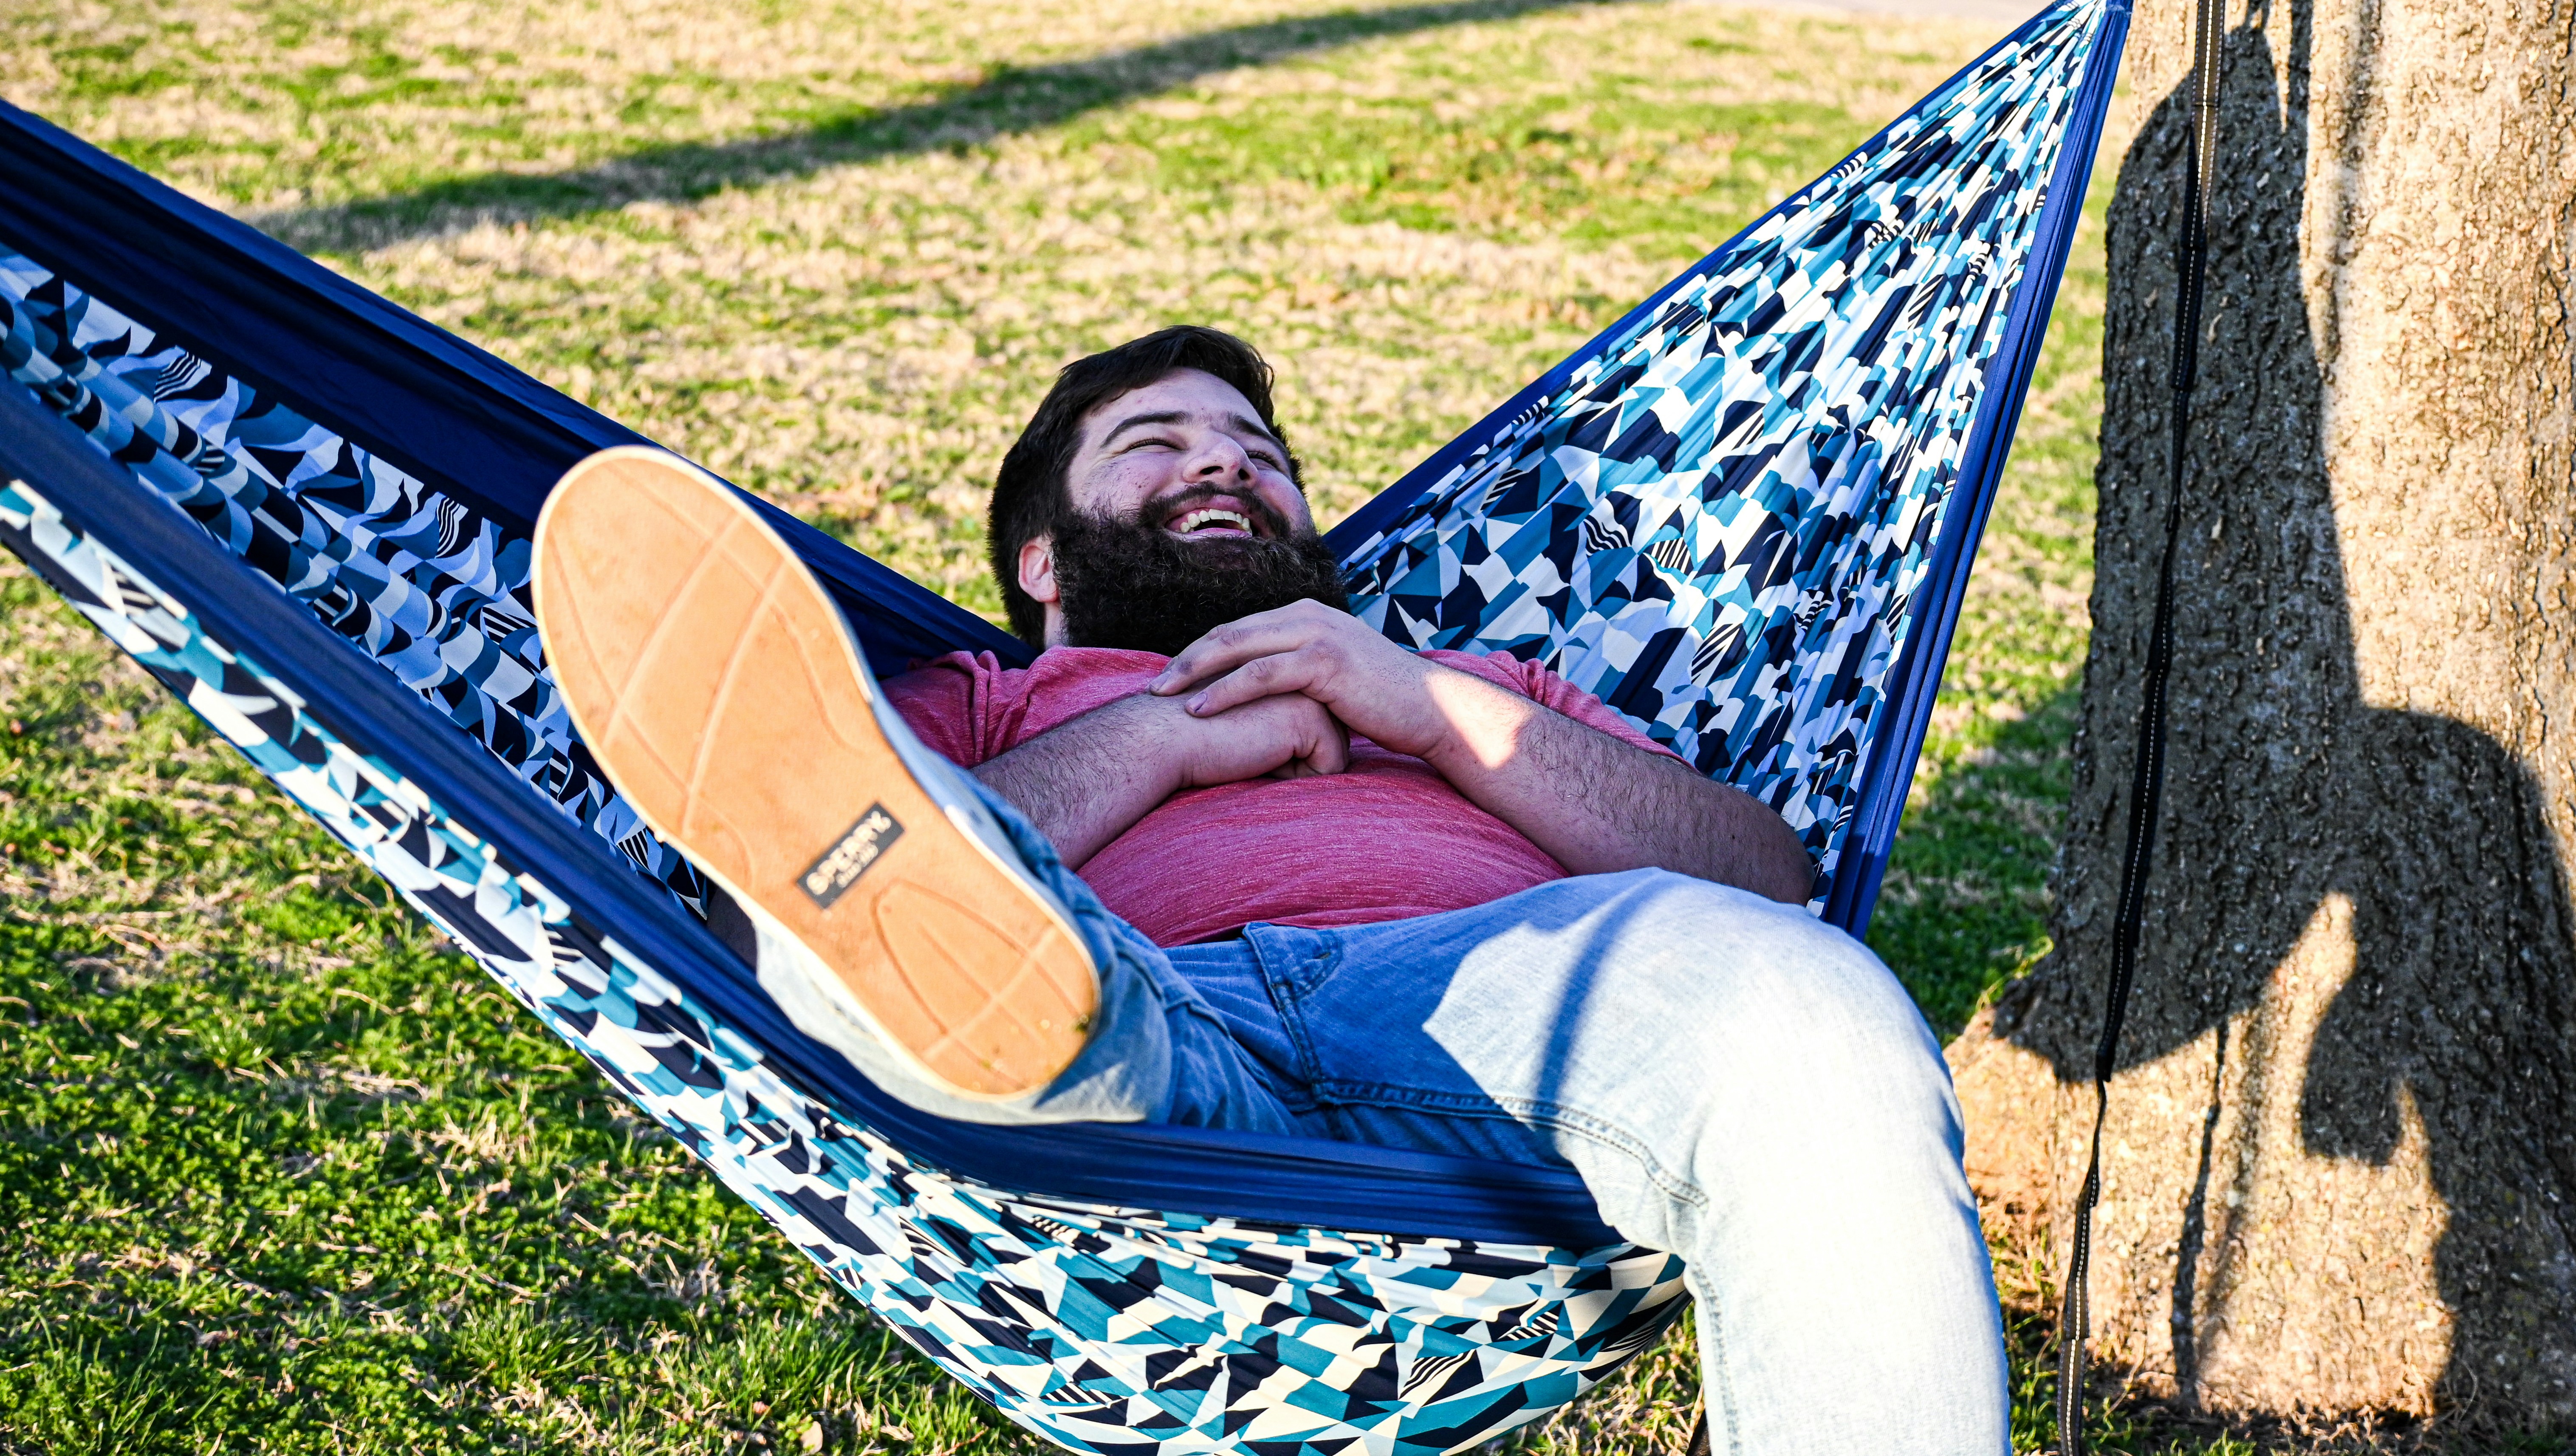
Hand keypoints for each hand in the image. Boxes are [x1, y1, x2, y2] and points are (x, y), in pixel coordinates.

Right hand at [968, 685, 1346, 869]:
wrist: (1164, 735)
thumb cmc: (1196, 735)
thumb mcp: (1246, 719)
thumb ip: (1276, 716)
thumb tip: (1311, 743)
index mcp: (1286, 667)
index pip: (1317, 726)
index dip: (1290, 749)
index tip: (1251, 741)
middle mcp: (1302, 672)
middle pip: (1332, 741)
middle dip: (1299, 759)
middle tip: (1248, 745)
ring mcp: (1310, 691)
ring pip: (1335, 755)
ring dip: (1296, 768)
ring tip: (1251, 750)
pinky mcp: (1309, 716)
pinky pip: (1329, 769)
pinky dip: (1295, 777)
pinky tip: (1258, 758)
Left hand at [1148, 599, 1503, 765]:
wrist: (1434, 711)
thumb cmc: (1384, 705)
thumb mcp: (1336, 679)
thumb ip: (1301, 674)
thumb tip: (1268, 696)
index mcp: (1306, 615)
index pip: (1239, 630)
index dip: (1201, 652)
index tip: (1171, 678)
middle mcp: (1308, 614)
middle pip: (1229, 632)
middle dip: (1186, 658)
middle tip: (1151, 685)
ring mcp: (1316, 633)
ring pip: (1237, 647)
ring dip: (1194, 672)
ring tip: (1161, 696)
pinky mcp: (1325, 660)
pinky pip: (1261, 674)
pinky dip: (1224, 691)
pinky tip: (1198, 709)